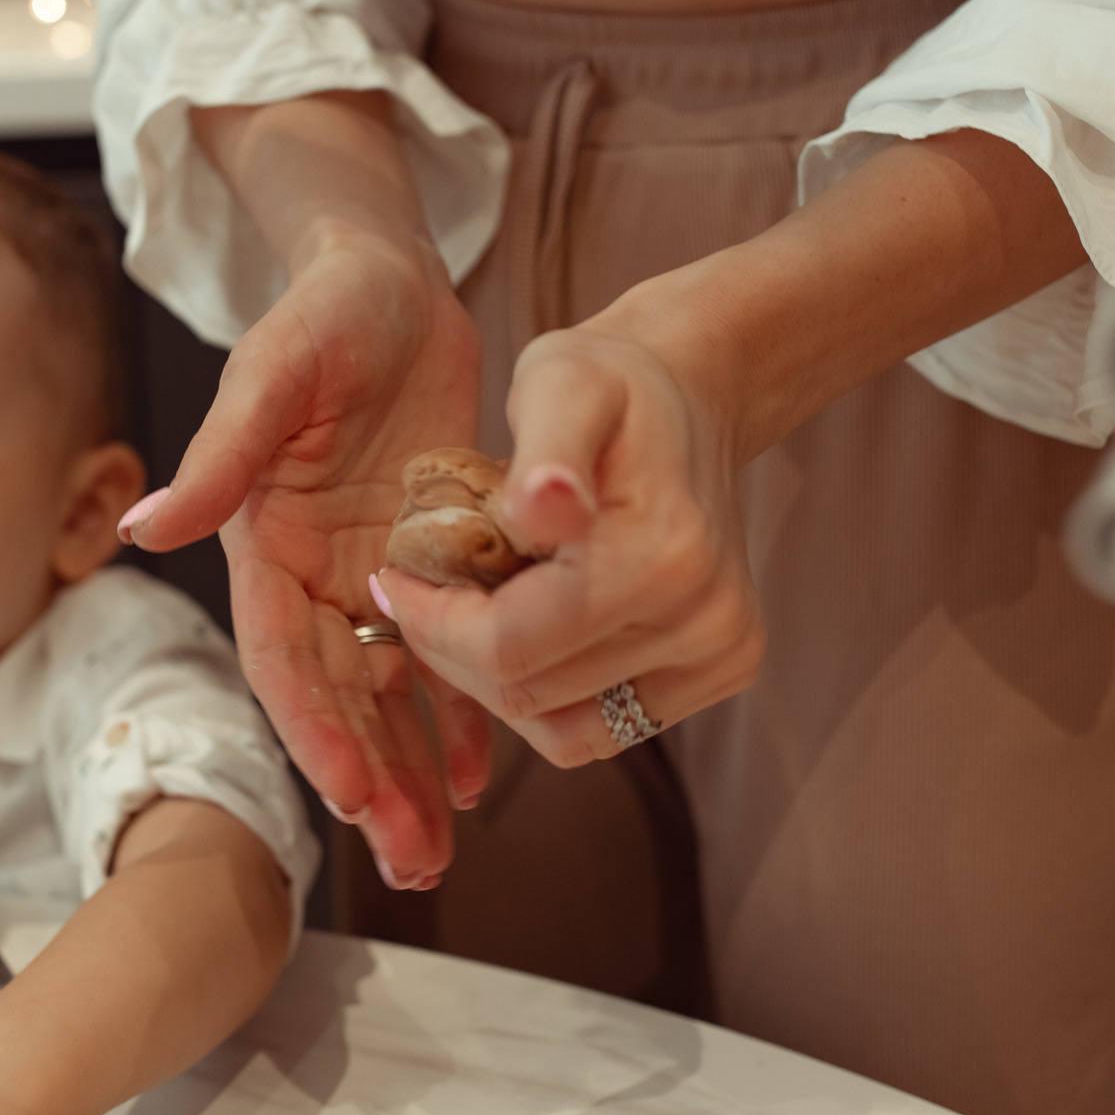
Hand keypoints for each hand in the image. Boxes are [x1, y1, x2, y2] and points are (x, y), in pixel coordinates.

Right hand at [130, 92, 492, 888]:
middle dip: (372, 783)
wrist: (389, 279)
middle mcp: (310, 573)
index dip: (316, 729)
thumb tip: (145, 526)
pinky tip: (483, 775)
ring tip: (440, 852)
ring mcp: (368, 575)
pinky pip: (443, 655)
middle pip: (338, 698)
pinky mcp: (426, 563)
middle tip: (412, 863)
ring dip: (412, 773)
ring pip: (389, 695)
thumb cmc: (325, 312)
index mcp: (261, 541)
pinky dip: (460, 715)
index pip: (283, 656)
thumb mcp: (274, 371)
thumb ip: (223, 456)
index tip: (352, 796)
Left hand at [375, 306, 763, 766]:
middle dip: (453, 652)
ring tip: (473, 611)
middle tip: (423, 593)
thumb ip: (549, 445)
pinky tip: (525, 630)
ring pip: (562, 732)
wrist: (687, 398)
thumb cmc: (608, 384)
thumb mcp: (561, 382)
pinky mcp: (721, 674)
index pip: (508, 646)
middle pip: (529, 696)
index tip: (394, 577)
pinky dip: (546, 697)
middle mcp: (708, 622)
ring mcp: (721, 657)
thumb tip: (545, 507)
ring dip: (495, 684)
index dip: (431, 624)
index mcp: (663, 556)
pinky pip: (600, 728)